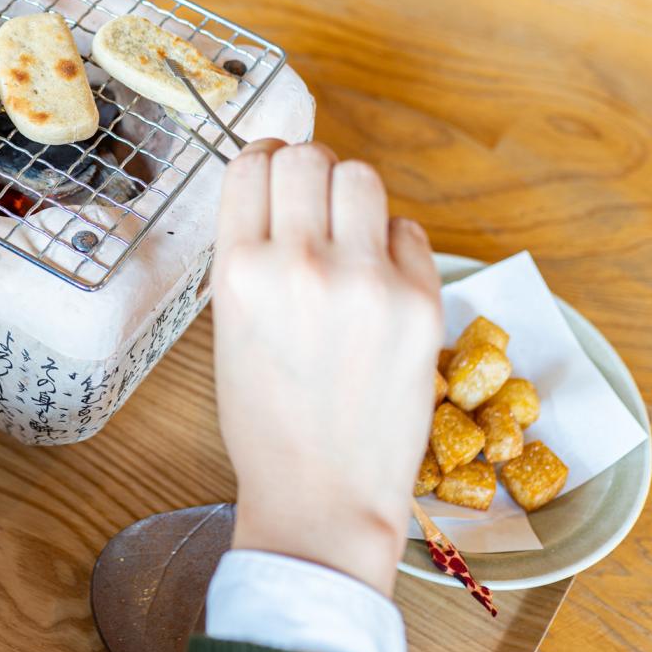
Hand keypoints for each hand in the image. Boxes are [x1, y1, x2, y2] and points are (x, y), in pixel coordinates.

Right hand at [212, 140, 441, 594]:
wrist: (322, 495)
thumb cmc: (267, 422)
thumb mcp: (230, 329)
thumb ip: (252, 257)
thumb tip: (278, 193)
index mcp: (240, 272)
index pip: (253, 164)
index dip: (264, 159)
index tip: (273, 170)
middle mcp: (302, 265)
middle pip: (310, 156)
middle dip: (309, 170)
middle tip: (314, 201)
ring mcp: (366, 281)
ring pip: (363, 177)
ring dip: (353, 196)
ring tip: (350, 236)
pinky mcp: (421, 301)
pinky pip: (408, 230)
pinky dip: (393, 245)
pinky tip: (380, 283)